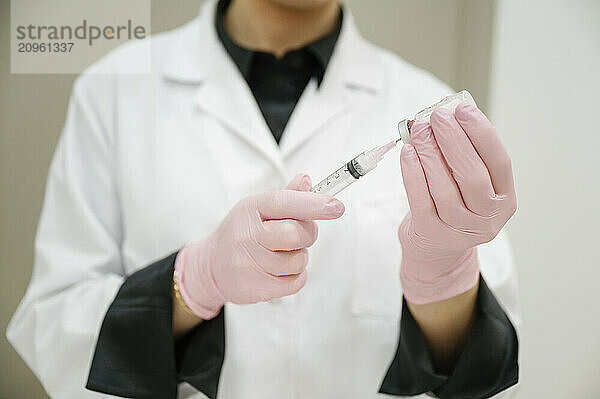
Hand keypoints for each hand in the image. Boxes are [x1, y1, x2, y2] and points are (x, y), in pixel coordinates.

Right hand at [175, 174, 344, 318]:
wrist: (210, 267)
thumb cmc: (241, 234)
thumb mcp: (257, 209)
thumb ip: (287, 196)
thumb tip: (307, 180)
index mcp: (251, 208)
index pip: (286, 202)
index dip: (314, 204)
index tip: (336, 207)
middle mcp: (248, 234)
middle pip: (295, 234)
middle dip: (307, 234)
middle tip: (300, 235)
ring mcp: (250, 262)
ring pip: (298, 260)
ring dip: (299, 257)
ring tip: (282, 253)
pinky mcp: (256, 287)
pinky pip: (295, 282)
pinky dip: (296, 276)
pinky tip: (281, 270)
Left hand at [399, 103, 516, 303]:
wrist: (436, 248)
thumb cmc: (453, 205)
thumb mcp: (468, 182)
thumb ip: (464, 153)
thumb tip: (448, 116)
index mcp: (504, 199)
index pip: (499, 162)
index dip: (482, 134)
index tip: (464, 110)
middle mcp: (487, 217)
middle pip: (472, 176)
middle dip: (453, 141)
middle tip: (437, 117)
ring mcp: (460, 229)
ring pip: (445, 188)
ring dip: (430, 154)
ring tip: (419, 131)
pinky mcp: (432, 233)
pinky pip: (421, 200)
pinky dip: (413, 174)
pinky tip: (408, 153)